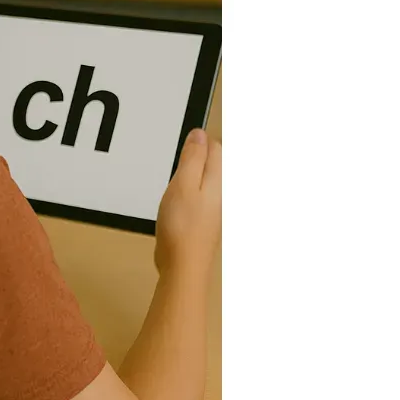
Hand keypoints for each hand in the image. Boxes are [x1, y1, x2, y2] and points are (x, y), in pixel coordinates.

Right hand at [154, 129, 221, 275]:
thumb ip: (193, 157)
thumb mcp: (183, 184)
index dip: (196, 143)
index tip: (179, 153)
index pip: (216, 147)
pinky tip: (178, 208)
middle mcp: (224, 193)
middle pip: (213, 164)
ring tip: (175, 192)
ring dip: (190, 180)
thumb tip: (200, 134)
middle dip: (195, 161)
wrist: (184, 266)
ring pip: (206, 182)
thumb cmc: (183, 227)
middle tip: (176, 173)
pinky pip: (201, 199)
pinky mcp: (209, 221)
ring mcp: (218, 209)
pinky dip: (189, 197)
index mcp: (221, 180)